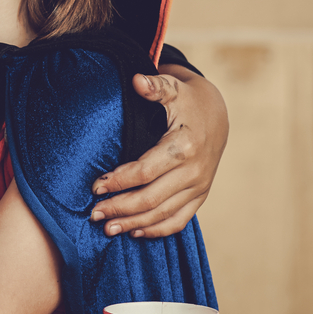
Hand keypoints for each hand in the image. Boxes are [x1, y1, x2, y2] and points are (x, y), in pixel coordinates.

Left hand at [89, 67, 227, 237]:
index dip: (118, 181)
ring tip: (108, 229)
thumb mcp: (174, 88)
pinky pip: (180, 220)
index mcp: (184, 146)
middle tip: (94, 214)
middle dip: (120, 208)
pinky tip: (135, 232)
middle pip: (151, 198)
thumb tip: (136, 80)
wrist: (218, 114)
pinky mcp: (201, 195)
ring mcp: (199, 186)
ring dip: (134, 224)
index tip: (95, 187)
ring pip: (163, 214)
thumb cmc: (189, 100)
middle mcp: (194, 171)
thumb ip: (155, 86)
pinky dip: (157, 230)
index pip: (145, 171)